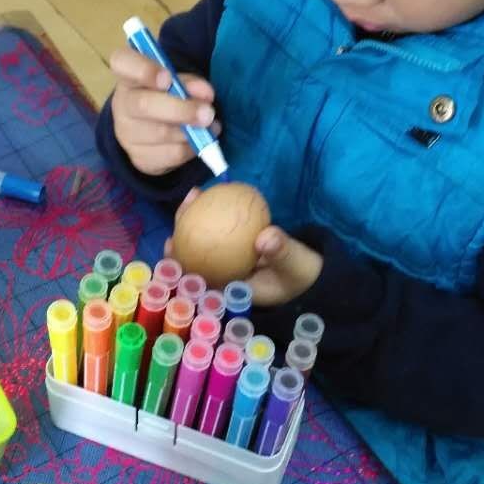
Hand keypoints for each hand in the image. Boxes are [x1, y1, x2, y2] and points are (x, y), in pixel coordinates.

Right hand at [109, 44, 218, 176]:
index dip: (144, 70)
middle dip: (180, 109)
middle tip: (208, 112)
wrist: (151, 129)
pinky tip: (200, 141)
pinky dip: (191, 148)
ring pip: (160, 133)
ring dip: (191, 131)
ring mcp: (127, 133)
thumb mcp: (176, 81)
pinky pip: (170, 154)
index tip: (168, 78)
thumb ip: (189, 83)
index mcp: (128, 75)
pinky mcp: (139, 158)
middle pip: (144, 105)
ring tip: (209, 125)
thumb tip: (205, 94)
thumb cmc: (166, 96)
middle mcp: (122, 103)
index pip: (123, 63)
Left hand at [167, 191, 323, 307]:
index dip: (179, 266)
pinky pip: (219, 229)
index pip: (198, 280)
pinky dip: (213, 212)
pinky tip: (210, 192)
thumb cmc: (301, 274)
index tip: (172, 246)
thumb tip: (265, 236)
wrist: (312, 269)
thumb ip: (281, 252)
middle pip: (194, 259)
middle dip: (181, 242)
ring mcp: (227, 260)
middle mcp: (224, 276)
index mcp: (230, 290)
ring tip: (191, 197)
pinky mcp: (233, 246)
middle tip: (178, 218)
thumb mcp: (295, 265)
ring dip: (193, 221)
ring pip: (203, 241)